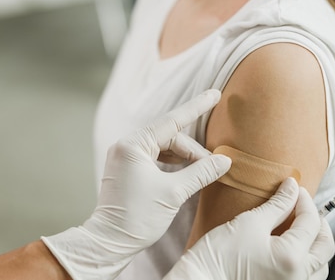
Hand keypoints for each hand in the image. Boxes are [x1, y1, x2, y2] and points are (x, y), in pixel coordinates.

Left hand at [41, 90, 231, 279]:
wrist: (110, 242)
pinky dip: (172, 162)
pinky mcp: (127, 169)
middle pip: (169, 137)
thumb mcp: (174, 192)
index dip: (197, 107)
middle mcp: (126, 146)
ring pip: (163, 147)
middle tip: (214, 165)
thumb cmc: (138, 218)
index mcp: (133, 145)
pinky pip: (154, 156)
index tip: (215, 93)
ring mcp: (125, 157)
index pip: (172, 121)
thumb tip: (224, 161)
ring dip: (184, 156)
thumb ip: (201, 172)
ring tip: (202, 168)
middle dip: (193, 150)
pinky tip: (186, 171)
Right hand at [165, 178, 334, 279]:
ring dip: (316, 244)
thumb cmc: (219, 256)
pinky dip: (307, 261)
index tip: (294, 188)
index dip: (304, 200)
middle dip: (318, 222)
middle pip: (324, 246)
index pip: (310, 222)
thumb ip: (277, 205)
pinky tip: (293, 249)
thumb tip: (291, 187)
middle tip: (304, 205)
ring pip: (319, 266)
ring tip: (302, 227)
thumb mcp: (250, 223)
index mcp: (292, 258)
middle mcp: (299, 278)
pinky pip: (307, 277)